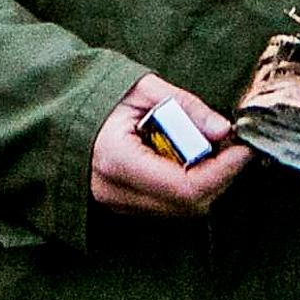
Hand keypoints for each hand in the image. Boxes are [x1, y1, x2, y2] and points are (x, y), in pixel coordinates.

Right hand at [89, 74, 250, 217]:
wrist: (56, 114)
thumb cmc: (97, 96)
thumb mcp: (143, 88)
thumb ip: (185, 107)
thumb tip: (223, 130)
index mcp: (119, 161)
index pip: (186, 187)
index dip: (224, 171)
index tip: (243, 147)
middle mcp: (117, 193)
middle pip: (188, 205)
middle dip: (220, 177)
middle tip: (232, 145)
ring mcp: (117, 205)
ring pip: (180, 210)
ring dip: (206, 183)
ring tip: (212, 148)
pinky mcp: (121, 206)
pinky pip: (166, 206)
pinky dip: (188, 186)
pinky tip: (190, 158)